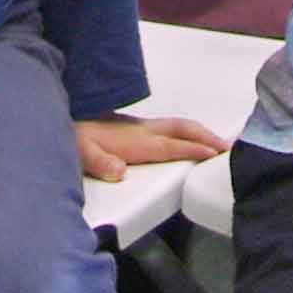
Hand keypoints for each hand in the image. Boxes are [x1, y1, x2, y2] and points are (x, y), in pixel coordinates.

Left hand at [75, 114, 229, 182]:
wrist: (62, 121)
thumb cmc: (73, 138)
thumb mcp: (80, 152)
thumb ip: (99, 162)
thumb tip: (119, 172)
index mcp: (134, 140)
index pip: (169, 146)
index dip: (192, 150)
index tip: (215, 154)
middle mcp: (142, 130)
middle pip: (182, 129)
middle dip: (207, 136)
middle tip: (230, 148)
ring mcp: (141, 126)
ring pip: (178, 126)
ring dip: (201, 133)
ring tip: (220, 143)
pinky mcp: (137, 128)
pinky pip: (171, 128)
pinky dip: (188, 133)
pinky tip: (190, 140)